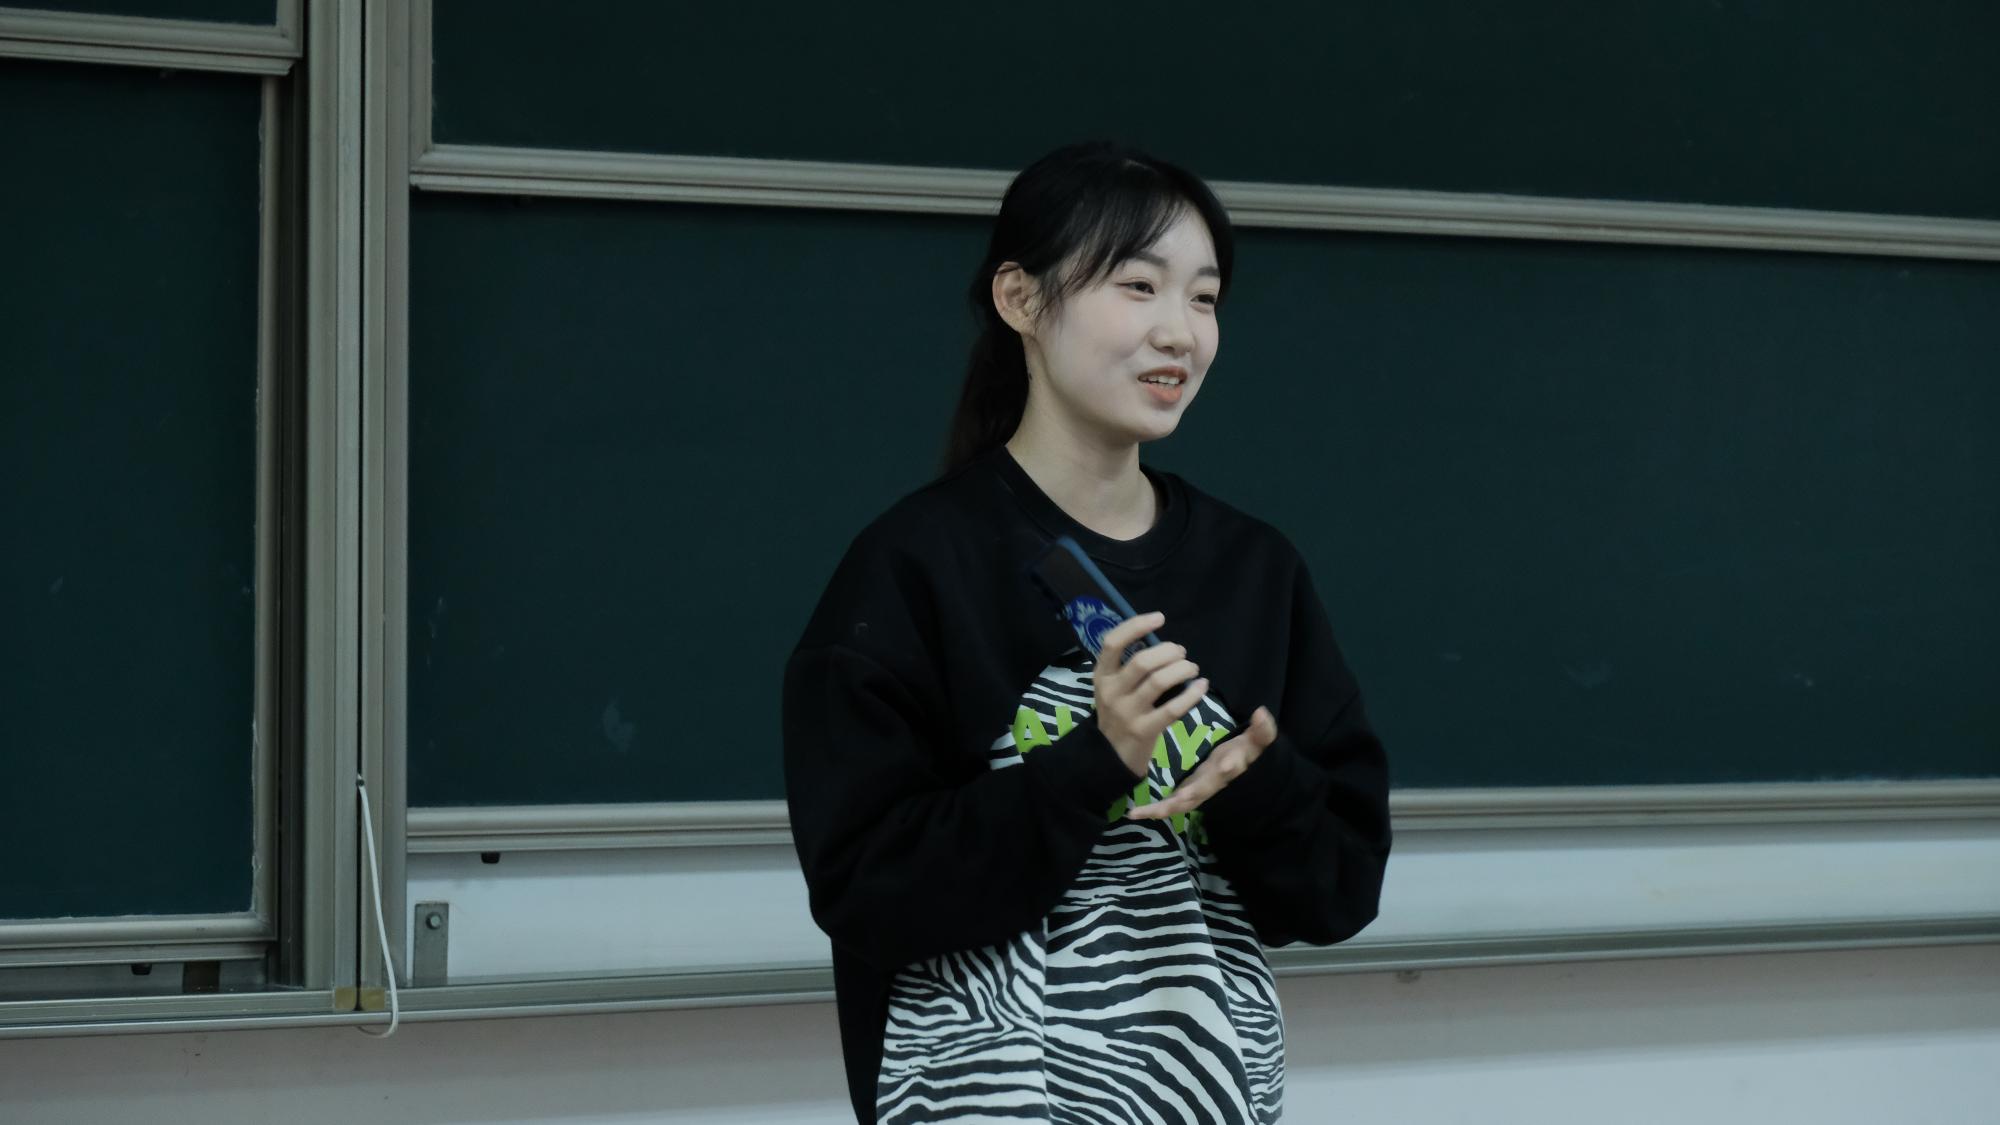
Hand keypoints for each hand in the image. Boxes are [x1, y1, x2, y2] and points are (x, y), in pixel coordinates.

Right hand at [1093, 611, 1207, 778]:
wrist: (1109, 756)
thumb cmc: (1117, 714)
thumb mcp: (1112, 687)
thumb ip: (1128, 666)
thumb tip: (1160, 643)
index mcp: (1102, 675)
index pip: (1113, 643)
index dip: (1137, 626)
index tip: (1160, 618)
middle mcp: (1112, 691)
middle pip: (1142, 662)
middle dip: (1168, 652)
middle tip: (1181, 653)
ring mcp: (1127, 712)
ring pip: (1159, 682)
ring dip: (1181, 669)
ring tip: (1192, 668)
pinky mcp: (1144, 730)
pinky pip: (1173, 708)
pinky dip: (1192, 694)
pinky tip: (1201, 686)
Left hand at [1128, 705, 1278, 819]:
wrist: (1236, 769)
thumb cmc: (1243, 752)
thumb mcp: (1255, 740)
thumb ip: (1261, 730)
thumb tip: (1263, 713)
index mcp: (1230, 766)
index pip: (1234, 765)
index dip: (1232, 765)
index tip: (1228, 765)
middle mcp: (1212, 783)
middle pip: (1203, 791)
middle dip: (1191, 795)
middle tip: (1179, 799)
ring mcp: (1197, 791)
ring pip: (1181, 803)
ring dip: (1164, 809)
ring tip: (1143, 813)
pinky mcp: (1184, 795)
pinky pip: (1167, 805)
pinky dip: (1152, 811)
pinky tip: (1133, 814)